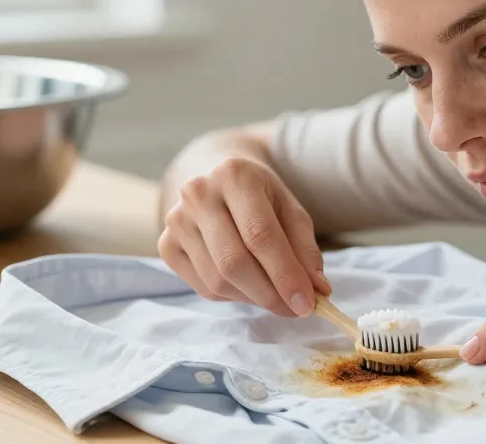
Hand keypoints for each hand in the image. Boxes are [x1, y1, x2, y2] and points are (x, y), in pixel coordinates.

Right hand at [158, 157, 330, 316]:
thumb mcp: (290, 210)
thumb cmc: (261, 197)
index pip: (260, 235)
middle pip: (234, 262)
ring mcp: (176, 220)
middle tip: (295, 310)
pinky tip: (246, 284)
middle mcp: (198, 194)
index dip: (285, 274)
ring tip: (273, 293)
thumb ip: (305, 249)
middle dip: (269, 295)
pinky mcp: (166, 245)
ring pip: (217, 280)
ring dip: (253, 298)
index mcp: (234, 175)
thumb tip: (318, 291)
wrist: (218, 179)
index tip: (307, 304)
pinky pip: (203, 287)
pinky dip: (232, 296)